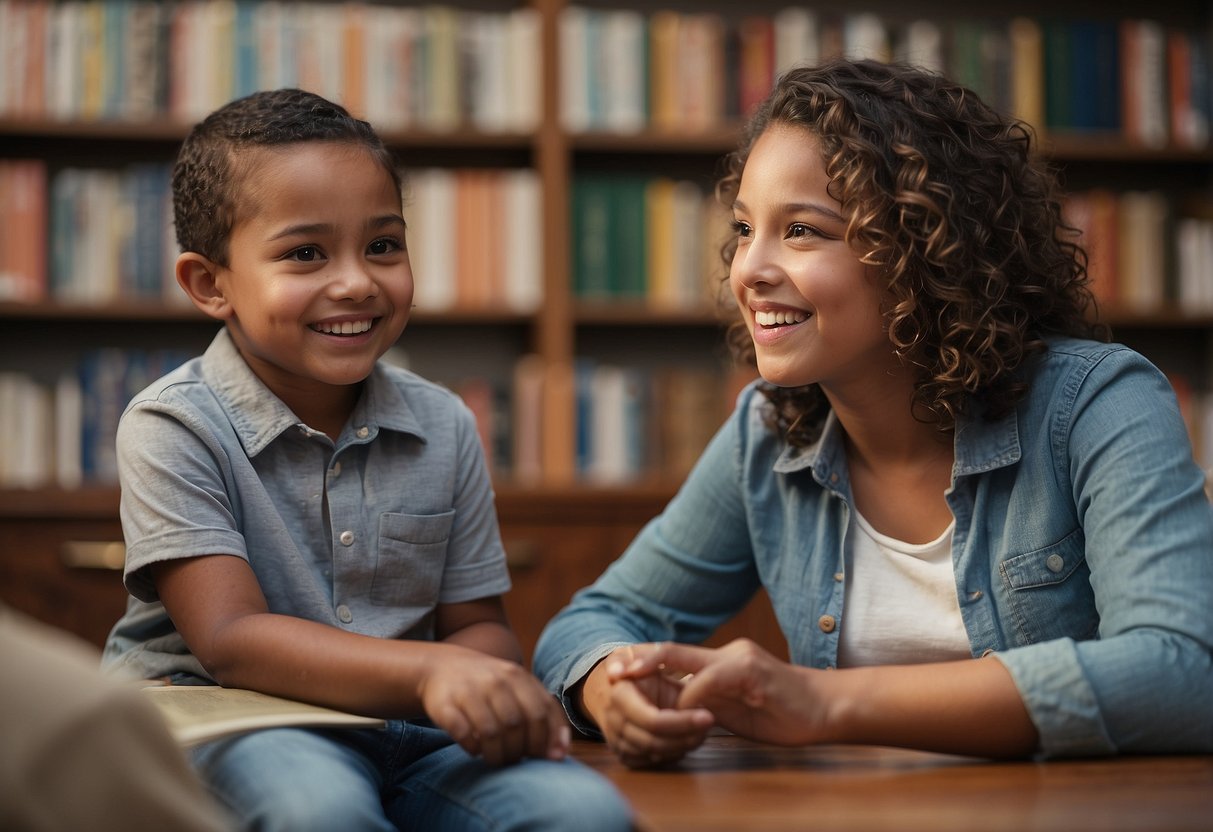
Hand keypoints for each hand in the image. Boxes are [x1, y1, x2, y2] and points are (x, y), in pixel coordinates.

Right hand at [419, 648, 569, 765]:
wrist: (441, 666)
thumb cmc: (490, 686)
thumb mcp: (519, 688)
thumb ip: (544, 714)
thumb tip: (561, 754)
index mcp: (518, 676)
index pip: (542, 713)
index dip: (546, 740)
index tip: (545, 758)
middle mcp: (495, 681)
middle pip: (517, 725)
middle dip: (520, 751)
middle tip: (517, 760)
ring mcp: (469, 691)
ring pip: (491, 733)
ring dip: (497, 755)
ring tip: (497, 759)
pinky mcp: (445, 705)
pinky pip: (463, 734)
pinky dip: (473, 748)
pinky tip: (475, 749)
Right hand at [581, 645, 713, 767]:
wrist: (608, 689)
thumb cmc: (631, 669)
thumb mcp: (636, 654)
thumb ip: (640, 658)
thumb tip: (616, 671)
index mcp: (619, 696)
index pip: (653, 721)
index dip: (683, 722)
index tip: (708, 715)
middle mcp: (614, 723)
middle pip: (656, 742)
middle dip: (687, 736)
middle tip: (710, 725)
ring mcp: (617, 742)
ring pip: (656, 755)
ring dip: (683, 745)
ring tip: (702, 730)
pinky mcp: (625, 756)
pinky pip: (653, 762)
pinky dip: (673, 753)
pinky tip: (686, 739)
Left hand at [610, 639, 822, 746]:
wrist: (826, 709)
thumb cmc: (783, 712)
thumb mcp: (737, 709)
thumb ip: (709, 705)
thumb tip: (677, 713)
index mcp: (721, 661)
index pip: (674, 656)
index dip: (643, 661)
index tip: (617, 671)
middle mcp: (726, 653)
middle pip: (671, 649)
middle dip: (637, 659)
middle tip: (611, 670)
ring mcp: (738, 658)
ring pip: (684, 658)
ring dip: (655, 676)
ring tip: (629, 684)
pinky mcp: (750, 670)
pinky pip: (710, 679)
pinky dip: (691, 695)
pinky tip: (683, 710)